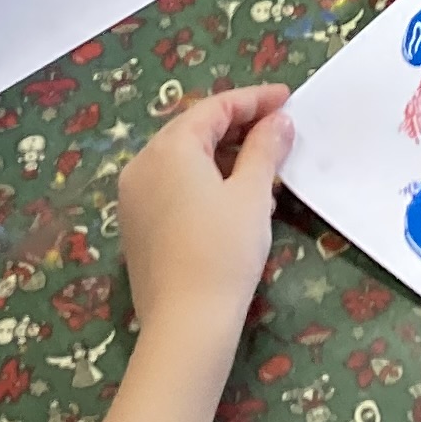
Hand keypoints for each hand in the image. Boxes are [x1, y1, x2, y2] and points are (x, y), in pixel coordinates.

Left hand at [115, 86, 292, 342]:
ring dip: (222, 156)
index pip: (215, 108)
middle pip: (194, 130)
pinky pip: (172, 186)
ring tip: (264, 169)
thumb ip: (264, 149)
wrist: (186, 323)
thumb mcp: (252, 194)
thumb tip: (277, 120)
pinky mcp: (136, 225)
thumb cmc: (223, 251)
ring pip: (182, 160)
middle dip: (238, 126)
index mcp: (169, 148)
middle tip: (277, 129)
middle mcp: (142, 164)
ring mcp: (133, 197)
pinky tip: (233, 199)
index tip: (287, 98)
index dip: (254, 100)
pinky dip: (203, 181)